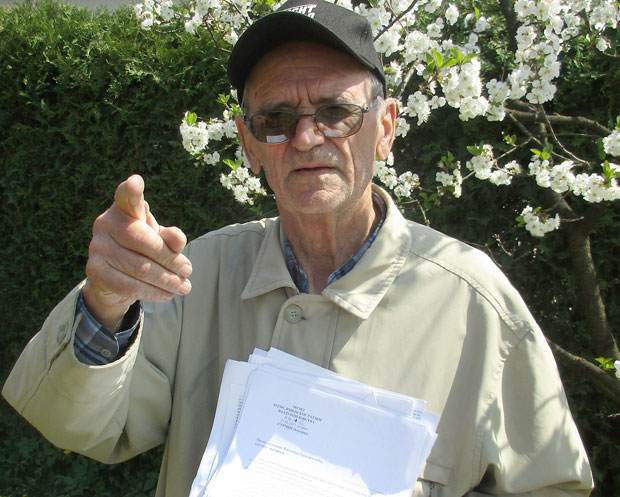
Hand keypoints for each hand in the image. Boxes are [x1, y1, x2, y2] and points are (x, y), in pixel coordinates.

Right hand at [83, 175, 191, 330]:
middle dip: (171, 260)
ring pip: (139, 267)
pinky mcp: (94, 270)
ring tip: (184, 286)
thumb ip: (172, 238)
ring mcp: (97, 246)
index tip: (136, 182)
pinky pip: (129, 285)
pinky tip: (167, 295)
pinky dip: (152, 292)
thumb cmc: (144, 249)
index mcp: (124, 209)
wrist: (115, 276)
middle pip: (145, 242)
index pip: (127, 197)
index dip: (131, 190)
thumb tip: (178, 238)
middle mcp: (106, 223)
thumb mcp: (161, 240)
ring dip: (166, 280)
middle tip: (188, 271)